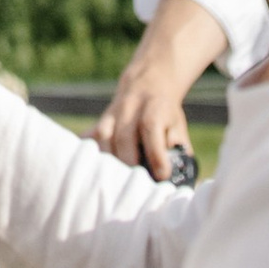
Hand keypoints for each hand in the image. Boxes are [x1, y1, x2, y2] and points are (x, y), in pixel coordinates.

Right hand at [96, 0, 225, 176]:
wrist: (149, 82)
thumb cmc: (165, 113)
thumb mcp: (178, 125)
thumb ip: (179, 148)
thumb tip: (179, 176)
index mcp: (154, 106)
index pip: (151, 127)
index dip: (156, 153)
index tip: (162, 175)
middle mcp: (130, 106)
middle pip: (124, 136)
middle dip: (129, 163)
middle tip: (138, 185)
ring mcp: (112, 112)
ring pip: (104, 137)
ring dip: (110, 162)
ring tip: (119, 182)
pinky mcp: (100, 120)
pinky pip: (89, 137)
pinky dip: (90, 154)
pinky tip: (96, 171)